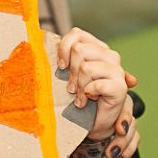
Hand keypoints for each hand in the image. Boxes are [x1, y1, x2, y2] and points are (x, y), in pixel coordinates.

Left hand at [57, 28, 138, 157]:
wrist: (94, 123)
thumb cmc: (77, 96)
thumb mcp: (67, 75)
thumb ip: (62, 58)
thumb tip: (37, 42)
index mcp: (96, 49)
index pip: (77, 34)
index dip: (64, 48)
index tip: (61, 66)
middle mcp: (109, 56)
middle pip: (79, 50)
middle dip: (71, 72)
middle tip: (72, 88)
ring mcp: (117, 71)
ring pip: (86, 67)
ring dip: (79, 86)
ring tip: (80, 96)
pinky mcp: (120, 87)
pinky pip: (95, 85)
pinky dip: (87, 94)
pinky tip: (89, 100)